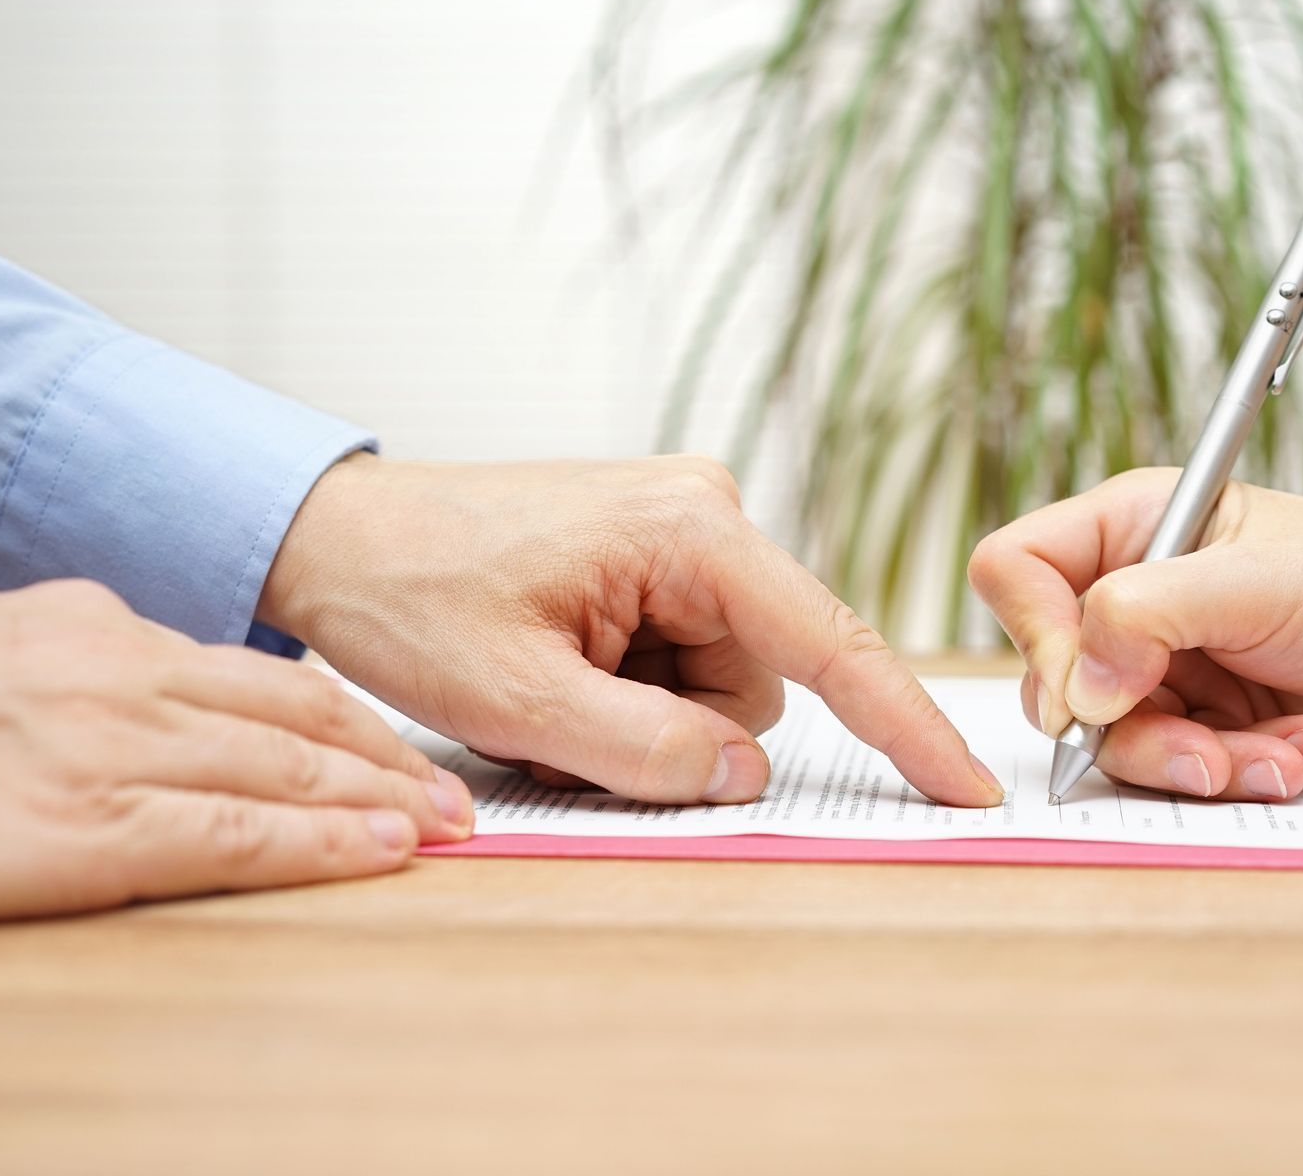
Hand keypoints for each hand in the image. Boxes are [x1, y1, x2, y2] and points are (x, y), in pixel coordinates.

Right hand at [0, 581, 470, 924]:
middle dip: (385, 753)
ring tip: (447, 824)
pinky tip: (382, 852)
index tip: (386, 744)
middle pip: (293, 712)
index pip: (249, 674)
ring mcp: (108, 749)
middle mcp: (117, 675)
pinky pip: (236, 835)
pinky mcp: (84, 828)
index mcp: (87, 631)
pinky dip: (324, 844)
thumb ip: (57, 658)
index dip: (335, 714)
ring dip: (382, 798)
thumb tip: (116, 660)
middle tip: (453, 787)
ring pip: (285, 769)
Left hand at [256, 454, 1002, 806]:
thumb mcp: (518, 700)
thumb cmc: (411, 594)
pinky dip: (627, 693)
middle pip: (759, 683)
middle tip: (564, 721)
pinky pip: (681, 661)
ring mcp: (682, 533)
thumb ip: (648, 750)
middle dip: (678, 731)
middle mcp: (704, 515)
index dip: (904, 725)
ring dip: (642, 716)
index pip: (830, 644)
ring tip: (547, 687)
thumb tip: (749, 773)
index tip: (967, 787)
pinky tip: (556, 668)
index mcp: (689, 531)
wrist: (335, 536)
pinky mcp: (657, 556)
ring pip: (718, 685)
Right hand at [968, 471, 1302, 800]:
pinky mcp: (1208, 724)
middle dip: (1130, 724)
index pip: (1020, 567)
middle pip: (1055, 673)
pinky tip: (1297, 752)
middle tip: (1201, 745)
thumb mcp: (1261, 585)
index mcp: (1140, 524)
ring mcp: (1171, 665)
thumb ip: (1149, 615)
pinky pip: (1171, 768)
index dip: (1036, 632)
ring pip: (1110, 736)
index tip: (1090, 685)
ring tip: (1273, 756)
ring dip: (1192, 759)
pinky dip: (1232, 774)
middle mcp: (1141, 593)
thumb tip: (1074, 684)